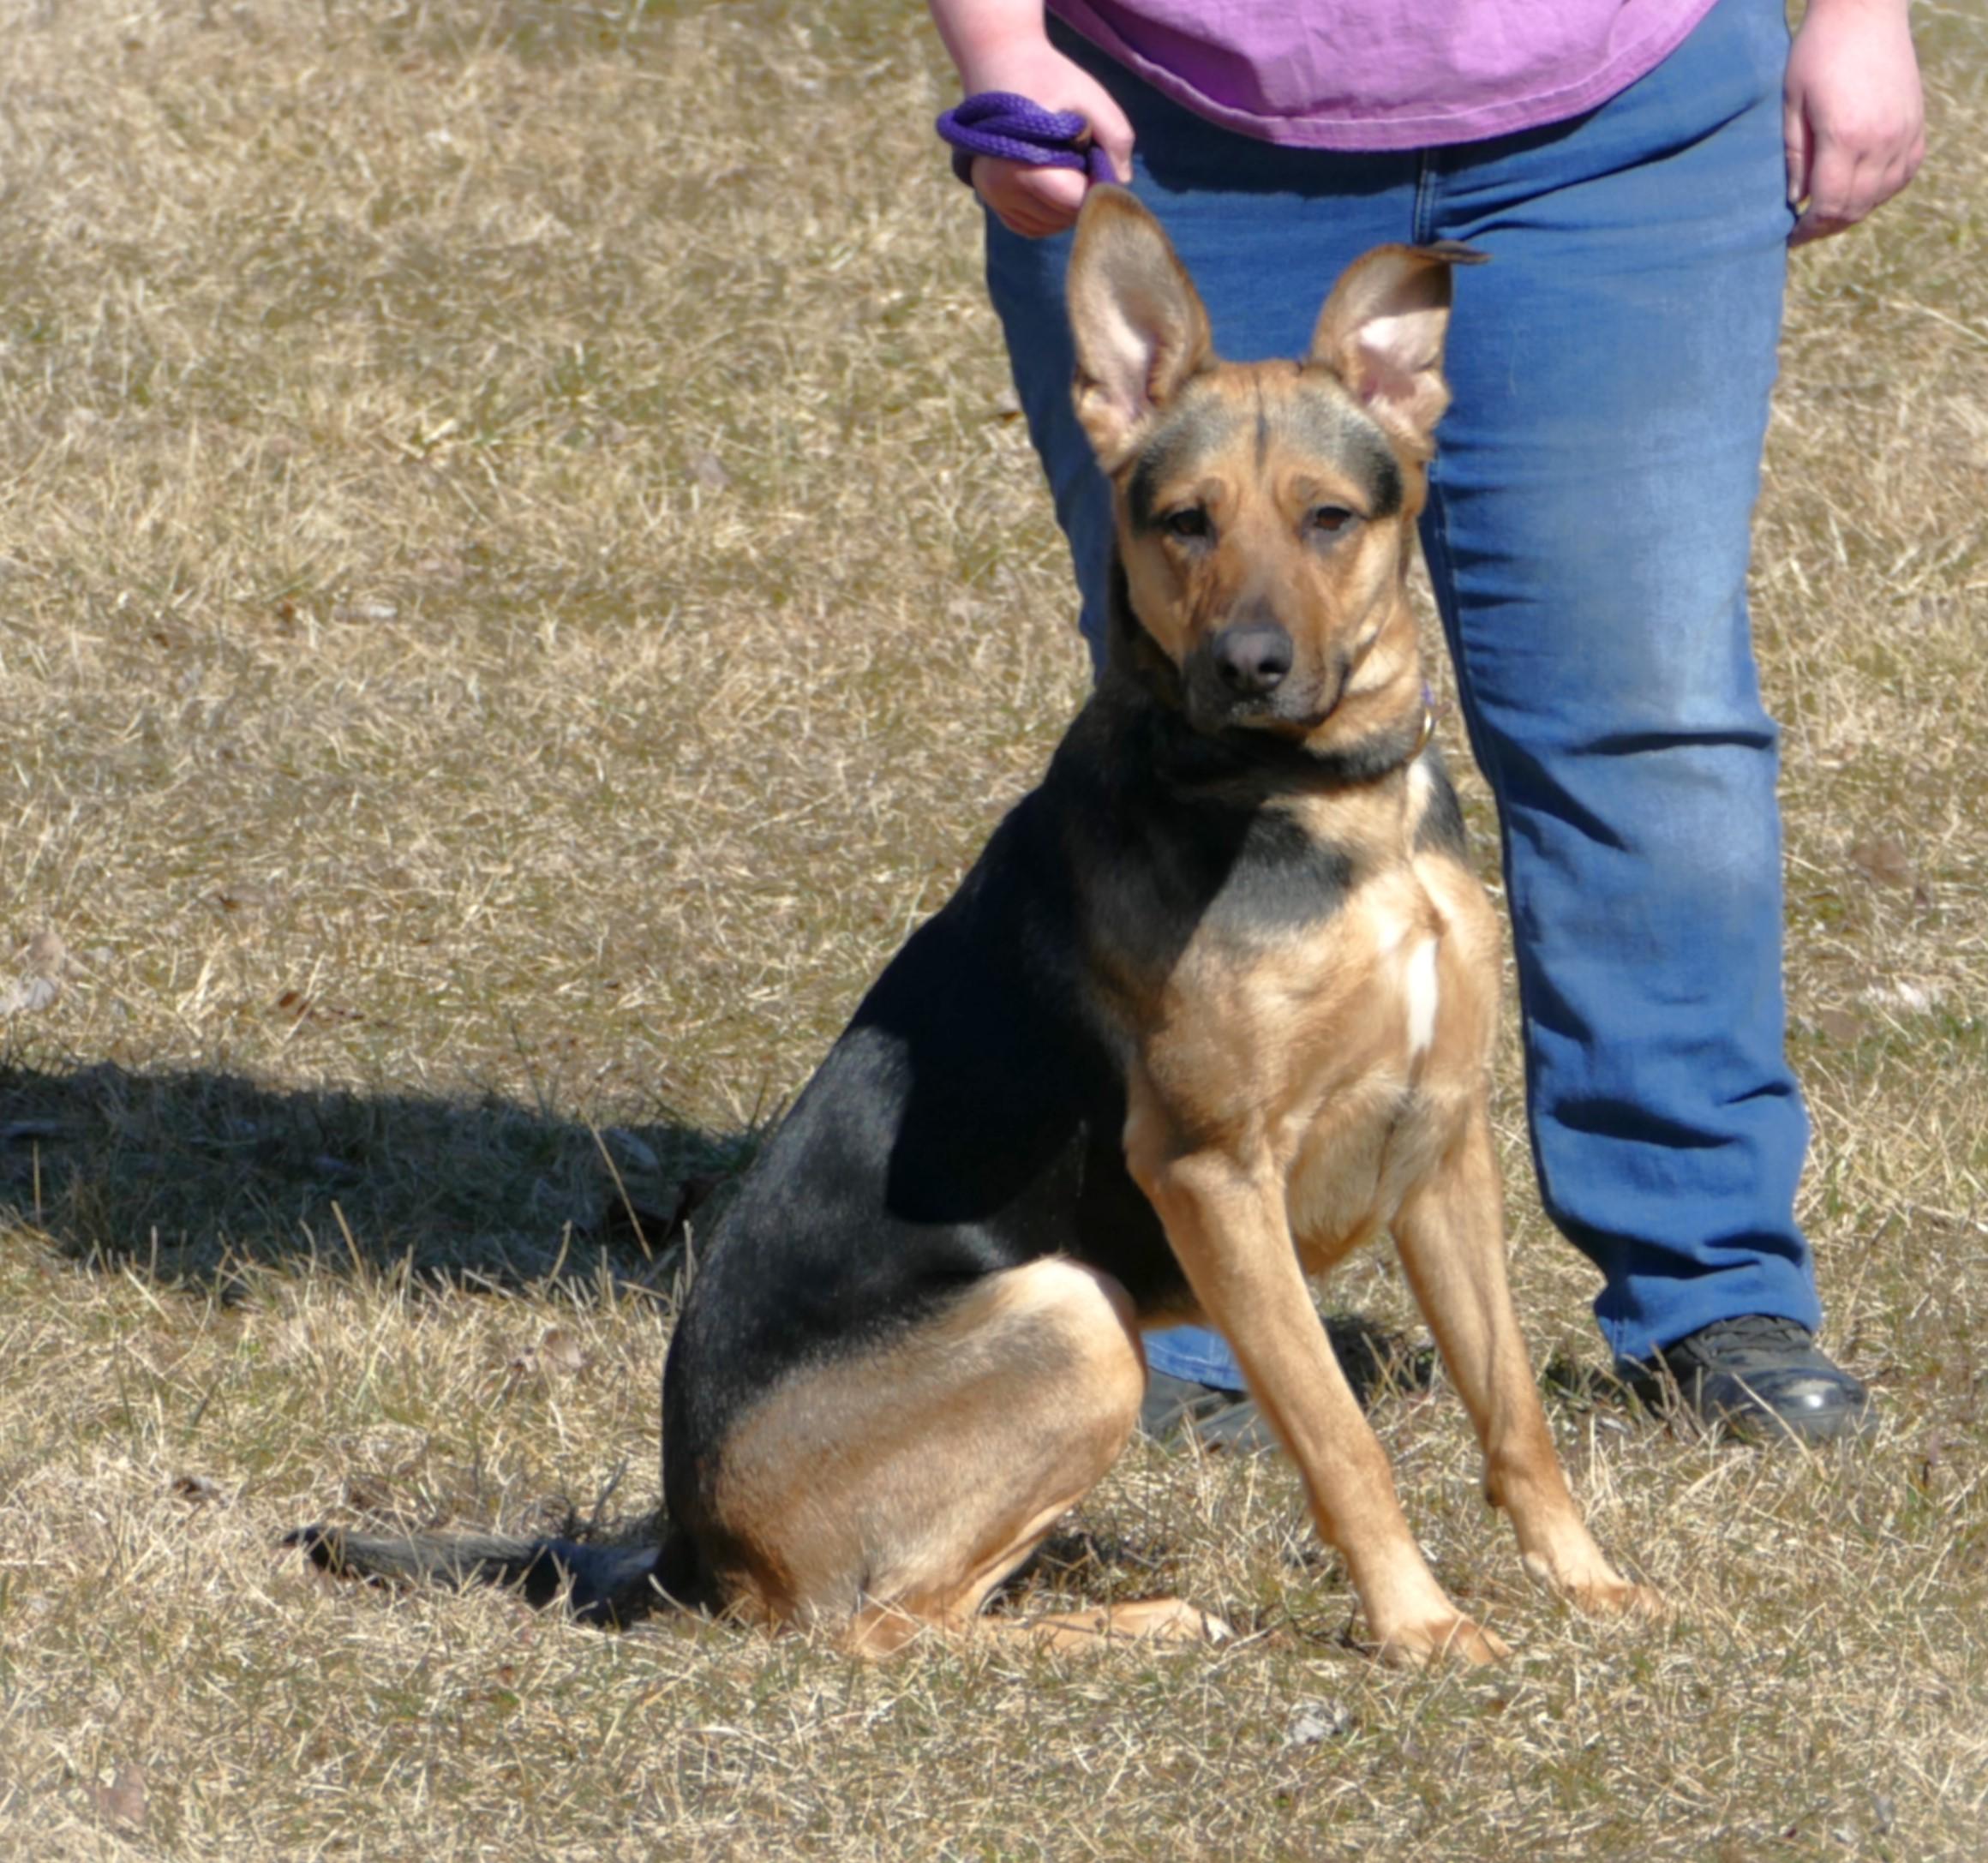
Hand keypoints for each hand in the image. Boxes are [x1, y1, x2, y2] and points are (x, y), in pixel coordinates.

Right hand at [955, 38, 1134, 236]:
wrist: (999, 63)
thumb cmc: (1047, 78)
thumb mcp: (1090, 97)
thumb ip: (1116, 137)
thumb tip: (1121, 183)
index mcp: (1019, 168)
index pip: (1073, 202)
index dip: (1095, 184)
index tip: (1096, 155)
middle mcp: (999, 191)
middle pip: (1062, 217)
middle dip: (1082, 192)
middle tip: (1078, 151)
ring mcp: (993, 199)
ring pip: (1050, 225)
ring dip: (1068, 203)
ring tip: (1064, 161)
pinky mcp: (994, 203)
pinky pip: (1034, 225)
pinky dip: (1051, 211)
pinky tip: (1056, 181)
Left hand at [1783, 0, 1924, 245]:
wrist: (1864, 10)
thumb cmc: (1818, 52)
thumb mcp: (1792, 105)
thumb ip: (1796, 157)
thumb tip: (1795, 200)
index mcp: (1846, 137)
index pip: (1830, 204)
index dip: (1809, 229)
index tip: (1791, 236)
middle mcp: (1882, 139)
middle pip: (1856, 206)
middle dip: (1828, 226)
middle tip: (1805, 230)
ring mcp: (1905, 131)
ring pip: (1881, 195)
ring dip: (1854, 211)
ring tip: (1828, 213)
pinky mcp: (1917, 122)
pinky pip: (1904, 173)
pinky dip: (1882, 190)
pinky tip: (1861, 191)